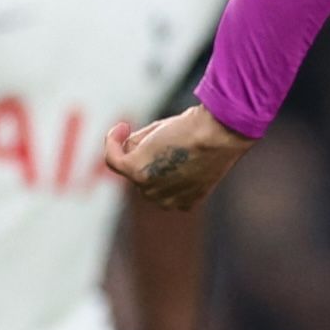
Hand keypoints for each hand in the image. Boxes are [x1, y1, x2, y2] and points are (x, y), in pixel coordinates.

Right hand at [104, 105, 256, 211]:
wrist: (218, 135)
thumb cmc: (213, 137)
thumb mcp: (193, 155)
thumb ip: (171, 160)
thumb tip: (139, 149)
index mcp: (183, 202)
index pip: (161, 183)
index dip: (160, 160)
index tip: (162, 143)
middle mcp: (164, 200)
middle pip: (143, 172)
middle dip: (149, 151)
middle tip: (169, 132)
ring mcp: (149, 188)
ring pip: (130, 160)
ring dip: (140, 142)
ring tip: (167, 130)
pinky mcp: (136, 172)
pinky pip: (112, 158)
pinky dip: (112, 142)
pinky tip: (121, 127)